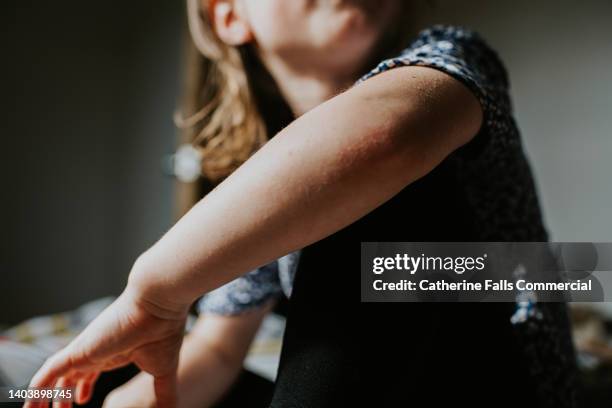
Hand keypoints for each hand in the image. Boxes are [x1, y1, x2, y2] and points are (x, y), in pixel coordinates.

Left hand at [23, 286, 188, 407]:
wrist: (159, 305)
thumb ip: (165, 392)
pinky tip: (31, 406)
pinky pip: (47, 374)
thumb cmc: (163, 330)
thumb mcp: (164, 370)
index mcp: (115, 351)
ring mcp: (85, 350)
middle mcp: (97, 350)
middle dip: (62, 394)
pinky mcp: (77, 352)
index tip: (80, 400)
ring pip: (53, 376)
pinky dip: (37, 391)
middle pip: (70, 374)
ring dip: (42, 396)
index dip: (83, 386)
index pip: (91, 370)